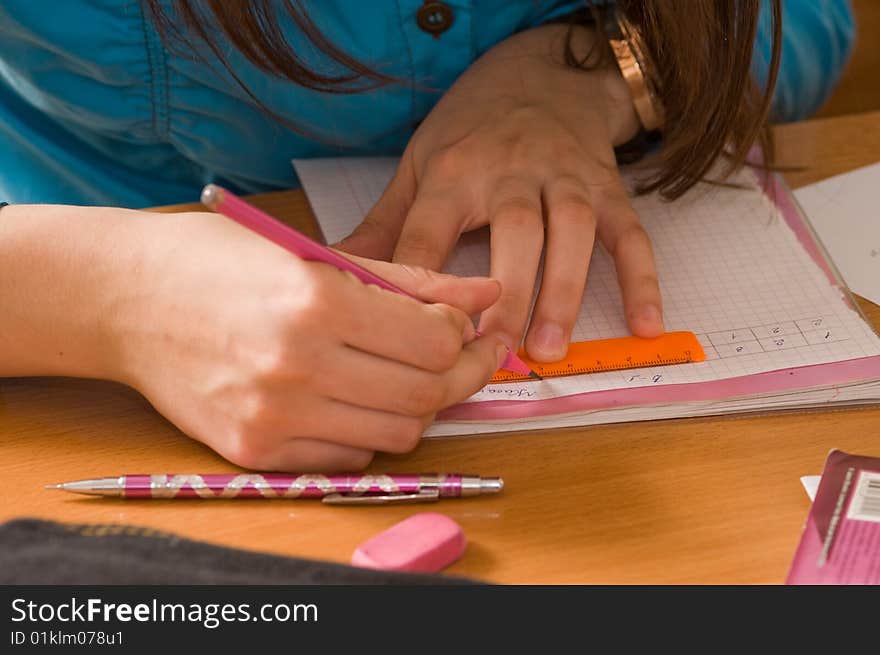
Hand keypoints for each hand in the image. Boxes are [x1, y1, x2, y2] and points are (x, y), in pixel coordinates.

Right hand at [112, 211, 505, 470]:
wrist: (124, 300)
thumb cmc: (218, 262)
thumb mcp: (315, 252)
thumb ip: (411, 280)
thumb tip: (486, 296)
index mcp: (315, 302)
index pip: (433, 342)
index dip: (461, 332)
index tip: (457, 321)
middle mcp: (296, 366)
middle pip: (425, 394)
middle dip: (460, 373)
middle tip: (464, 353)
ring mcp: (273, 417)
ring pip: (397, 434)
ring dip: (418, 404)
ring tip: (408, 372)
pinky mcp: (255, 452)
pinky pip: (350, 456)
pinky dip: (369, 429)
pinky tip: (358, 396)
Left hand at [338, 24, 663, 361]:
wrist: (542, 73)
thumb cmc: (471, 128)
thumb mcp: (418, 164)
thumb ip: (385, 224)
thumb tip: (331, 268)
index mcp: (453, 171)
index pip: (431, 234)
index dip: (423, 286)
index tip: (417, 340)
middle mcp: (511, 170)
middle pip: (513, 232)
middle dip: (505, 294)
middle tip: (494, 352)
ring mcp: (565, 177)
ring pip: (571, 232)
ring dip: (564, 291)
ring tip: (551, 348)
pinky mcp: (606, 186)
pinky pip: (629, 232)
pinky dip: (641, 277)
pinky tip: (645, 323)